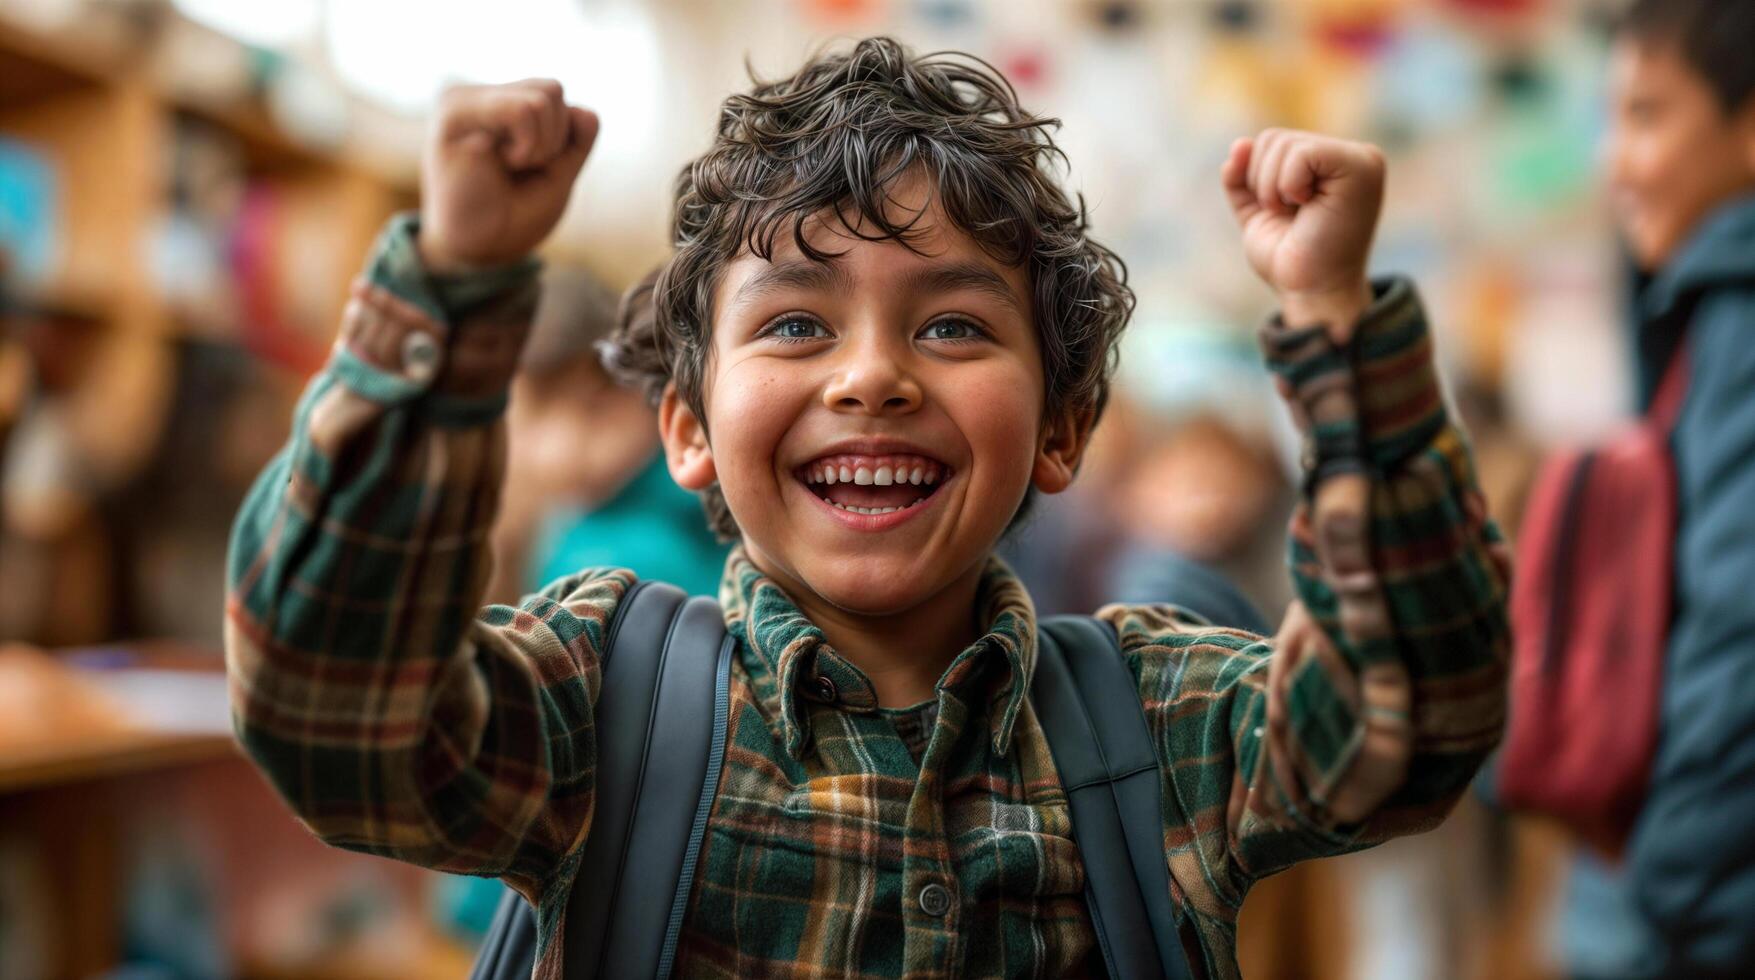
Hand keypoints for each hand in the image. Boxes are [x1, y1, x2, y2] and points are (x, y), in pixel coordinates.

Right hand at [419, 79, 599, 272]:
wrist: (478, 248)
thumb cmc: (515, 211)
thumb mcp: (560, 173)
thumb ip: (577, 141)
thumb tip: (585, 112)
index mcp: (499, 101)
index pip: (554, 94)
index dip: (564, 136)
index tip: (535, 166)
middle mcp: (477, 95)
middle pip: (552, 89)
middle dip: (554, 139)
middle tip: (523, 168)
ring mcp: (462, 101)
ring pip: (540, 100)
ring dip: (541, 147)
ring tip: (511, 167)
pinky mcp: (456, 116)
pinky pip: (522, 111)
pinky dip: (528, 149)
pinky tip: (498, 167)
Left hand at [1222, 129, 1384, 338]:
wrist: (1310, 291)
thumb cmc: (1289, 257)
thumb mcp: (1256, 210)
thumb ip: (1243, 176)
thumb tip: (1240, 145)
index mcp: (1329, 161)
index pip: (1270, 141)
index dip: (1258, 180)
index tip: (1284, 213)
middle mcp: (1350, 154)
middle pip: (1273, 138)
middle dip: (1263, 183)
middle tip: (1290, 216)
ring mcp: (1360, 158)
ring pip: (1283, 143)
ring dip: (1273, 189)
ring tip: (1299, 214)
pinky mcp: (1362, 167)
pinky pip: (1301, 152)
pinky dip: (1288, 185)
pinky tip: (1307, 207)